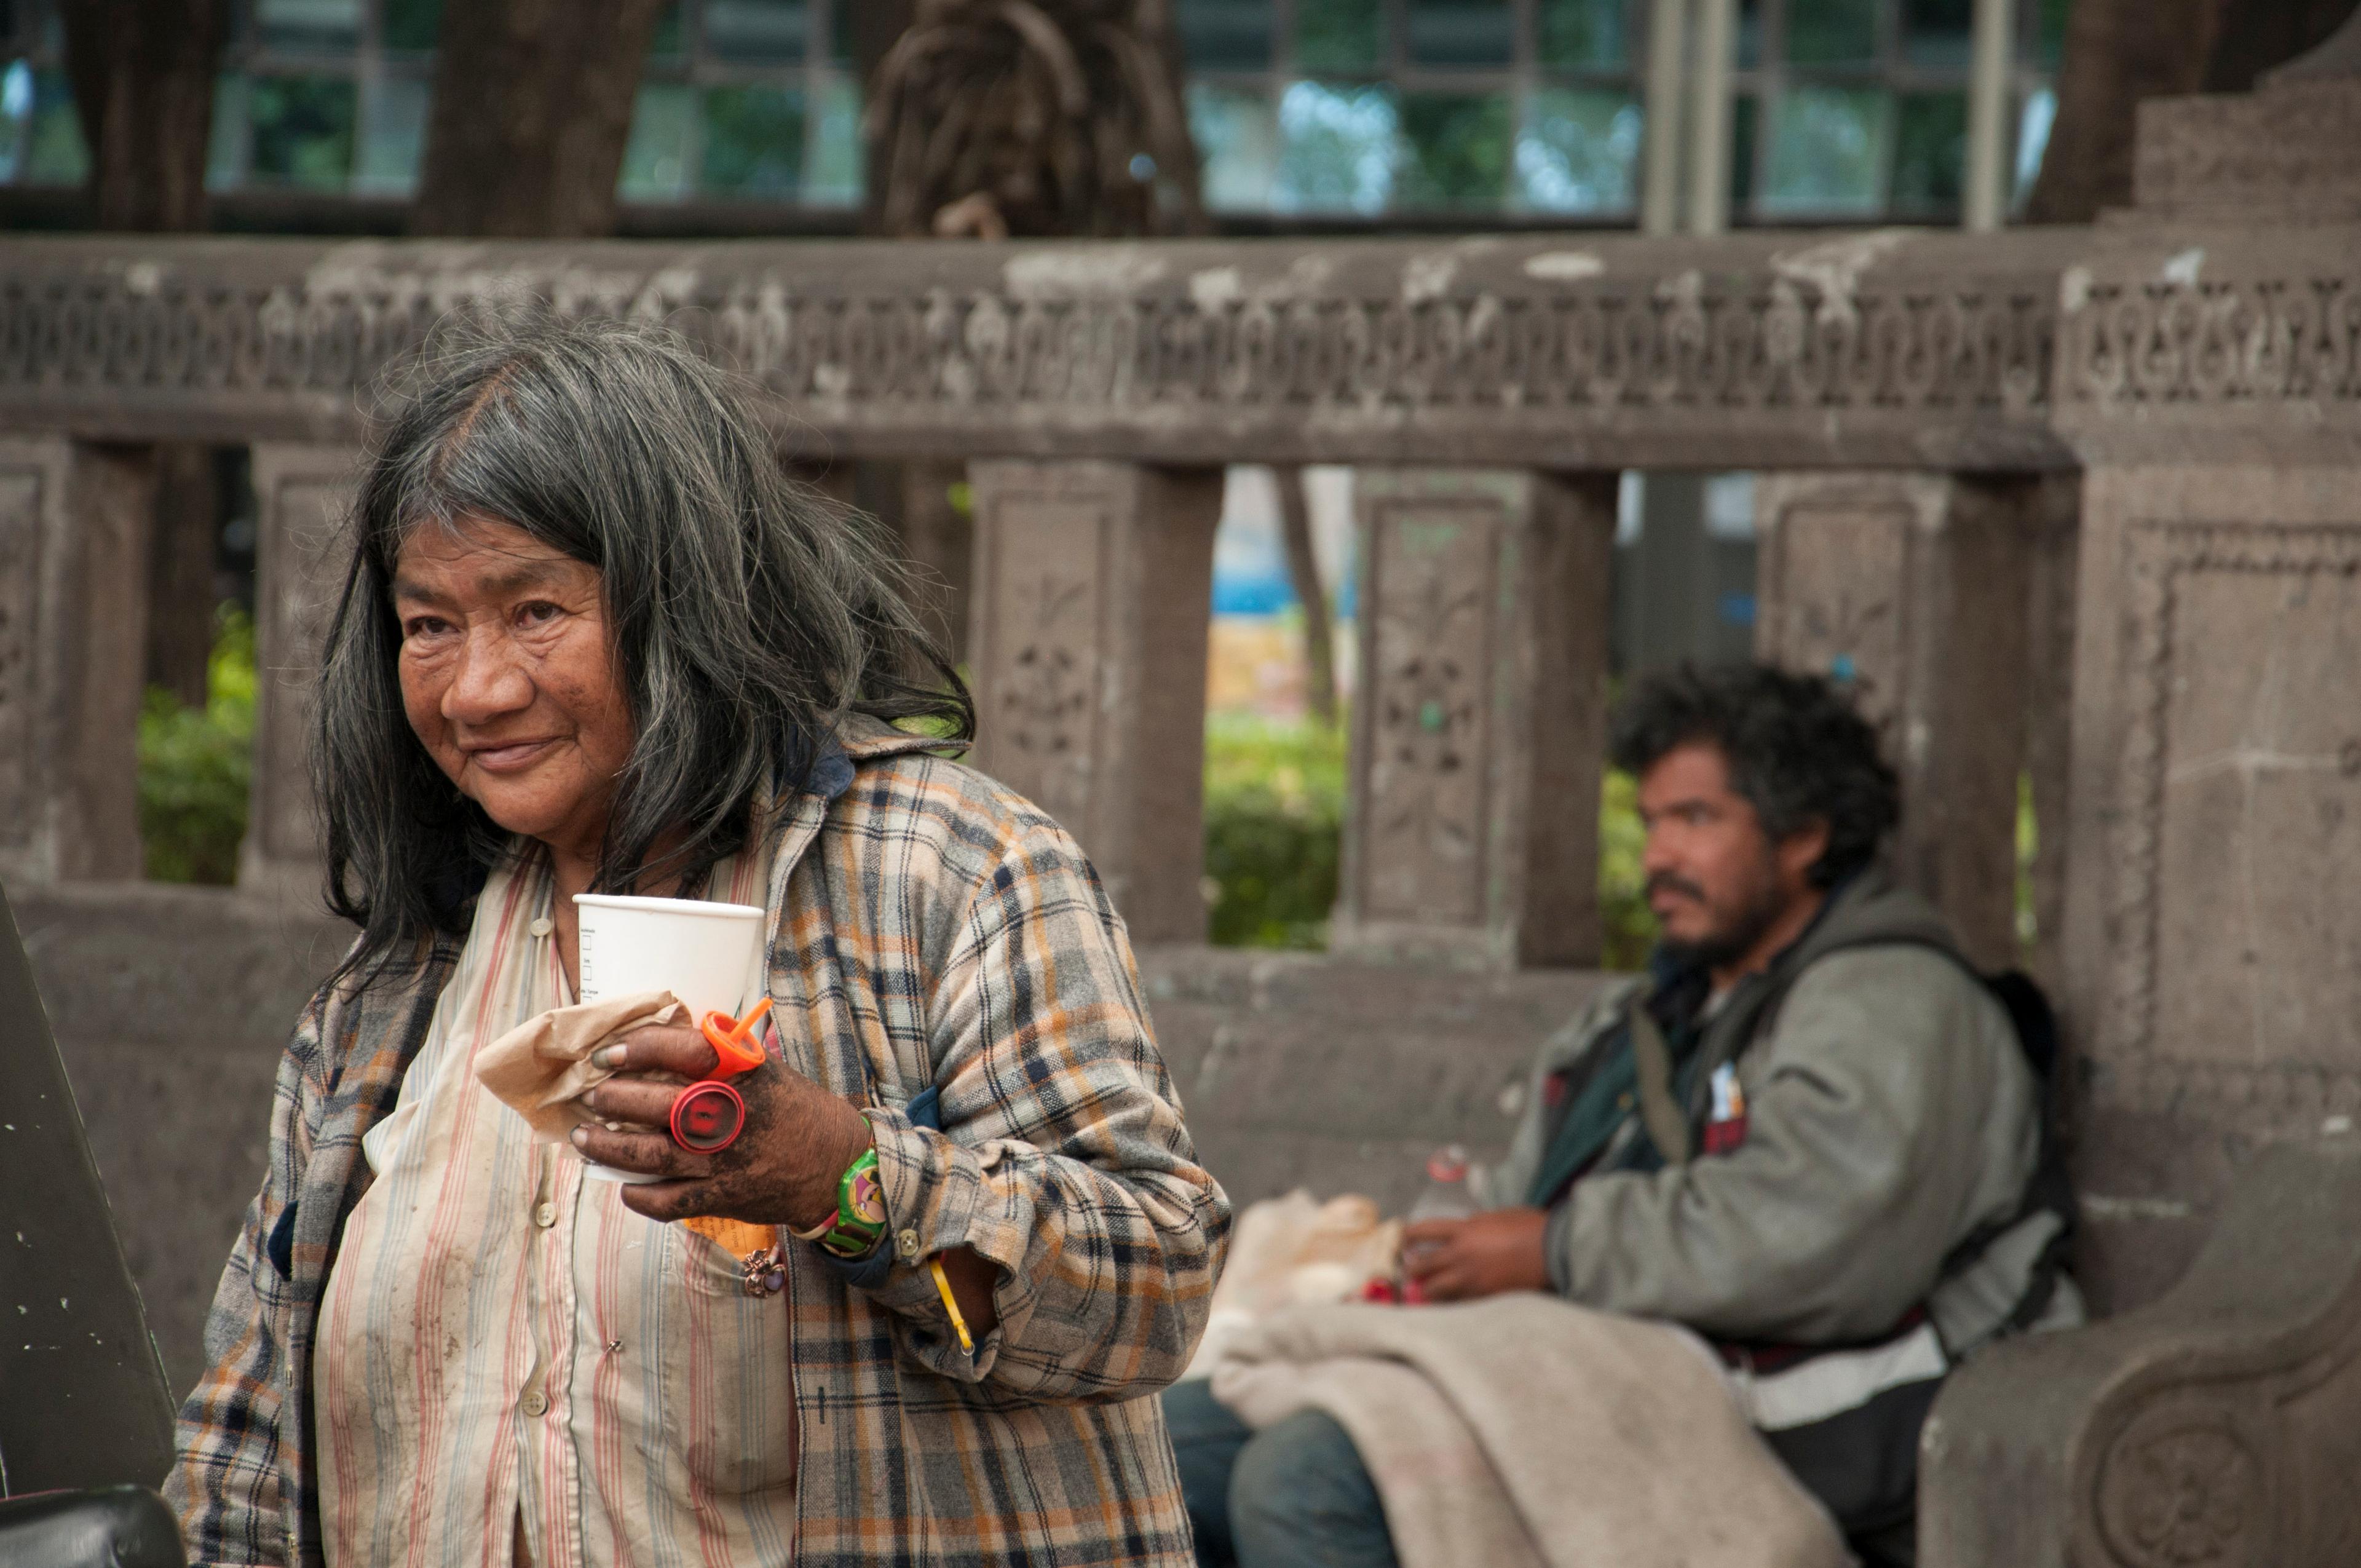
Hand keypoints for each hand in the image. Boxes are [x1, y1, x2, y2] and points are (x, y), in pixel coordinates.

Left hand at [572, 1022, 873, 1229]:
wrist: (835, 1165)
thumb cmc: (796, 1110)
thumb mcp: (766, 1070)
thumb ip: (722, 1057)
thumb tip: (666, 1041)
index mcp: (741, 1075)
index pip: (679, 1050)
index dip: (638, 1048)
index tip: (610, 1054)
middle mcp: (729, 1115)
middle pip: (653, 1104)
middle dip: (611, 1099)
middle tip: (594, 1096)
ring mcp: (722, 1160)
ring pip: (647, 1155)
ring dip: (607, 1146)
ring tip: (585, 1137)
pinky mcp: (721, 1197)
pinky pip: (665, 1201)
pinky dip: (638, 1195)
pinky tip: (624, 1186)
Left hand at [1400, 1207, 1551, 1301]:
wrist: (1552, 1250)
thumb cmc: (1529, 1227)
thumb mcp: (1496, 1216)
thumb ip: (1474, 1225)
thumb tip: (1461, 1232)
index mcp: (1464, 1230)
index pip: (1425, 1231)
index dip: (1408, 1235)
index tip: (1401, 1239)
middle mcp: (1462, 1254)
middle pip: (1423, 1265)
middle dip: (1411, 1270)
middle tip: (1407, 1272)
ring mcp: (1472, 1278)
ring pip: (1436, 1290)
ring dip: (1427, 1291)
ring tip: (1423, 1292)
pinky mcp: (1484, 1297)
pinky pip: (1458, 1303)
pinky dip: (1451, 1303)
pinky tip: (1449, 1304)